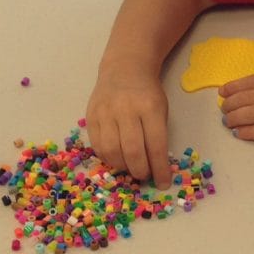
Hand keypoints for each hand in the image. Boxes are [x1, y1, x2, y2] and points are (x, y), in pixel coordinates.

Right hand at [86, 67, 171, 186]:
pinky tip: (117, 158)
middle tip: (144, 176)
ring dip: (123, 166)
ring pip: (112, 151)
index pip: (156, 145)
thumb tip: (156, 167)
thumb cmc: (148, 93)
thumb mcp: (162, 109)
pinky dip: (108, 158)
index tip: (163, 183)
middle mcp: (126, 110)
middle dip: (140, 170)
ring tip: (131, 167)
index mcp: (150, 108)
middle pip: (132, 151)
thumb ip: (158, 135)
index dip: (160, 169)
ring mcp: (105, 113)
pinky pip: (97, 145)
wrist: (124, 69)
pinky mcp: (91, 116)